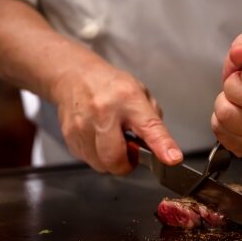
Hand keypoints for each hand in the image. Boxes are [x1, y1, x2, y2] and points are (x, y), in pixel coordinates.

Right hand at [51, 60, 181, 174]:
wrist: (76, 76)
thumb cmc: (112, 87)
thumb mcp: (141, 95)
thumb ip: (153, 123)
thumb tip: (163, 151)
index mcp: (128, 99)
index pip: (150, 127)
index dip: (162, 146)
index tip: (172, 159)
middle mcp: (103, 111)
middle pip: (116, 158)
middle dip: (126, 164)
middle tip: (130, 152)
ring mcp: (82, 125)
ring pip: (101, 164)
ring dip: (110, 160)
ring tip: (112, 140)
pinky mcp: (69, 136)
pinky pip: (88, 160)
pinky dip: (96, 155)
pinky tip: (98, 137)